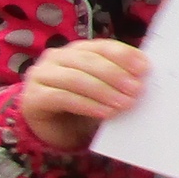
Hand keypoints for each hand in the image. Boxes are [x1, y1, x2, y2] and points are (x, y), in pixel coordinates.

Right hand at [20, 39, 146, 151]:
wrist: (56, 130)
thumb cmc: (85, 105)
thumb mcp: (105, 89)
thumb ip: (120, 79)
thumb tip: (145, 78)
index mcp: (78, 49)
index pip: (103, 46)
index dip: (124, 55)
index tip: (144, 68)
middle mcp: (57, 57)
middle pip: (90, 61)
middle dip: (116, 75)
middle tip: (137, 89)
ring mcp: (41, 75)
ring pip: (76, 79)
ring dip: (104, 91)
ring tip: (125, 103)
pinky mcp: (33, 97)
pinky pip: (62, 98)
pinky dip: (87, 105)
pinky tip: (105, 113)